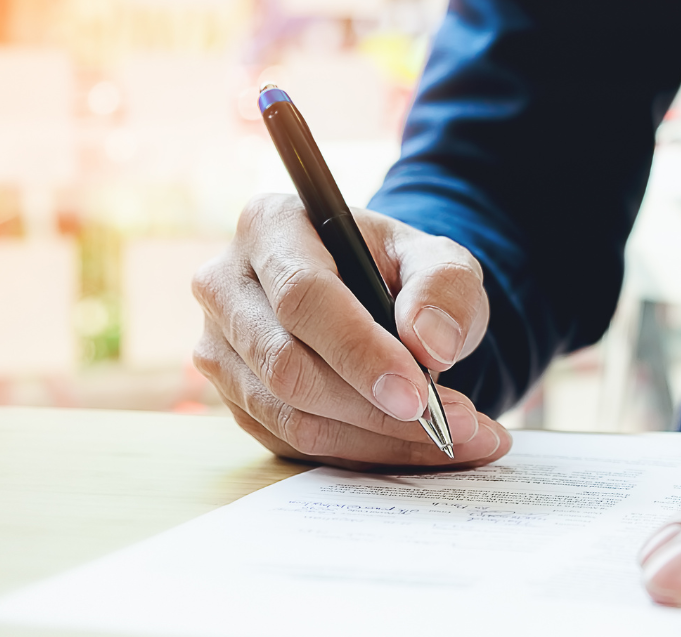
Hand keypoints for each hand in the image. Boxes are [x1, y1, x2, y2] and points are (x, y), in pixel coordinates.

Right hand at [192, 194, 510, 468]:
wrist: (380, 298)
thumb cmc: (403, 271)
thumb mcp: (439, 259)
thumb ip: (444, 288)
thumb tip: (431, 345)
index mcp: (271, 226)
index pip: (303, 298)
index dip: (360, 352)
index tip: (419, 394)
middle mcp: (227, 286)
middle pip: (288, 366)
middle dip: (376, 409)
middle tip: (457, 425)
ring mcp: (222, 349)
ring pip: (291, 417)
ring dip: (379, 440)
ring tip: (458, 438)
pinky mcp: (237, 400)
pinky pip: (294, 445)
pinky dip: (364, 454)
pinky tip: (420, 447)